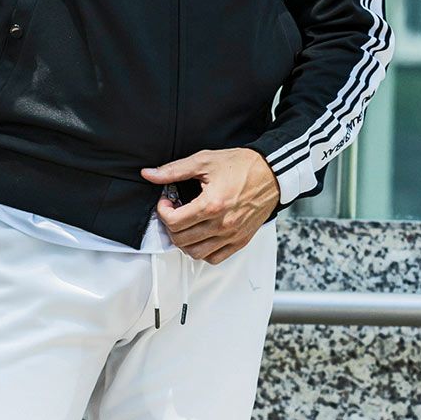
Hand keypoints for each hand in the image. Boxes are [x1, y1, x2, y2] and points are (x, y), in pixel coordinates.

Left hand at [140, 148, 279, 261]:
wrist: (272, 173)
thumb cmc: (242, 165)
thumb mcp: (204, 161)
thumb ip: (174, 170)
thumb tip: (149, 174)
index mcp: (212, 205)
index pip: (174, 222)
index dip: (162, 211)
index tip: (166, 201)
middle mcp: (222, 225)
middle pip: (181, 239)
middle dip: (171, 225)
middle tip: (175, 211)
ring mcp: (232, 235)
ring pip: (196, 253)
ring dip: (184, 241)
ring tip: (186, 225)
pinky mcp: (240, 241)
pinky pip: (214, 258)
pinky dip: (203, 251)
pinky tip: (201, 235)